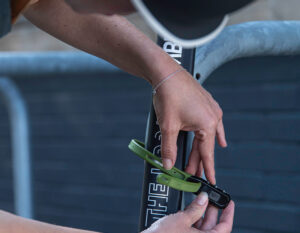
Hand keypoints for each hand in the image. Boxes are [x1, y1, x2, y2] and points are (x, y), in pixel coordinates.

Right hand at [142, 192, 234, 232]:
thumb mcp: (181, 219)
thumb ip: (195, 209)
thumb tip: (204, 198)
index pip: (225, 228)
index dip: (228, 214)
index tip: (229, 203)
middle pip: (213, 227)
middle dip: (212, 211)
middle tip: (211, 197)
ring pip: (203, 228)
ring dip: (201, 214)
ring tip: (199, 200)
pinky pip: (193, 230)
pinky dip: (193, 220)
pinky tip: (189, 210)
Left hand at [153, 68, 226, 183]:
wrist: (166, 72)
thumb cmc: (169, 96)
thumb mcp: (168, 126)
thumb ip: (168, 148)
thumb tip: (167, 164)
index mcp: (208, 124)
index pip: (207, 153)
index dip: (207, 169)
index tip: (211, 180)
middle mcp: (214, 116)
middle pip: (206, 145)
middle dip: (199, 160)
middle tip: (194, 174)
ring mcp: (211, 109)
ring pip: (207, 135)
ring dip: (201, 149)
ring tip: (199, 162)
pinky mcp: (206, 103)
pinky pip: (211, 124)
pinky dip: (211, 134)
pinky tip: (219, 140)